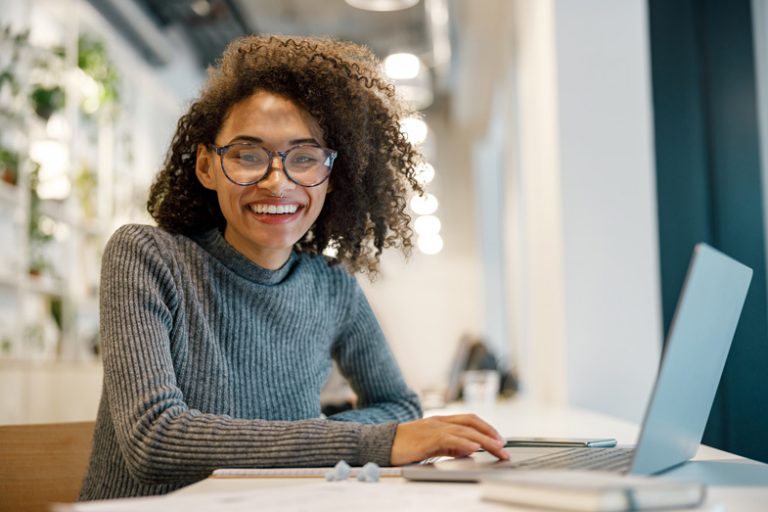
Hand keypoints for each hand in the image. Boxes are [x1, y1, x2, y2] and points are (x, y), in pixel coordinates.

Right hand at [390, 414, 509, 464]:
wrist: (381, 443)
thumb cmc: (404, 446)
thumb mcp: (432, 445)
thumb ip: (450, 446)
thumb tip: (470, 450)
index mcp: (441, 421)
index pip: (469, 420)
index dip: (487, 428)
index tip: (500, 439)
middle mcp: (439, 421)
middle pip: (471, 423)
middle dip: (491, 434)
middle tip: (505, 447)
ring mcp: (433, 428)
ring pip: (465, 430)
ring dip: (484, 440)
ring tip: (497, 449)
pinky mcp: (426, 438)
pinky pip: (449, 439)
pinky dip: (464, 443)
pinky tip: (475, 448)